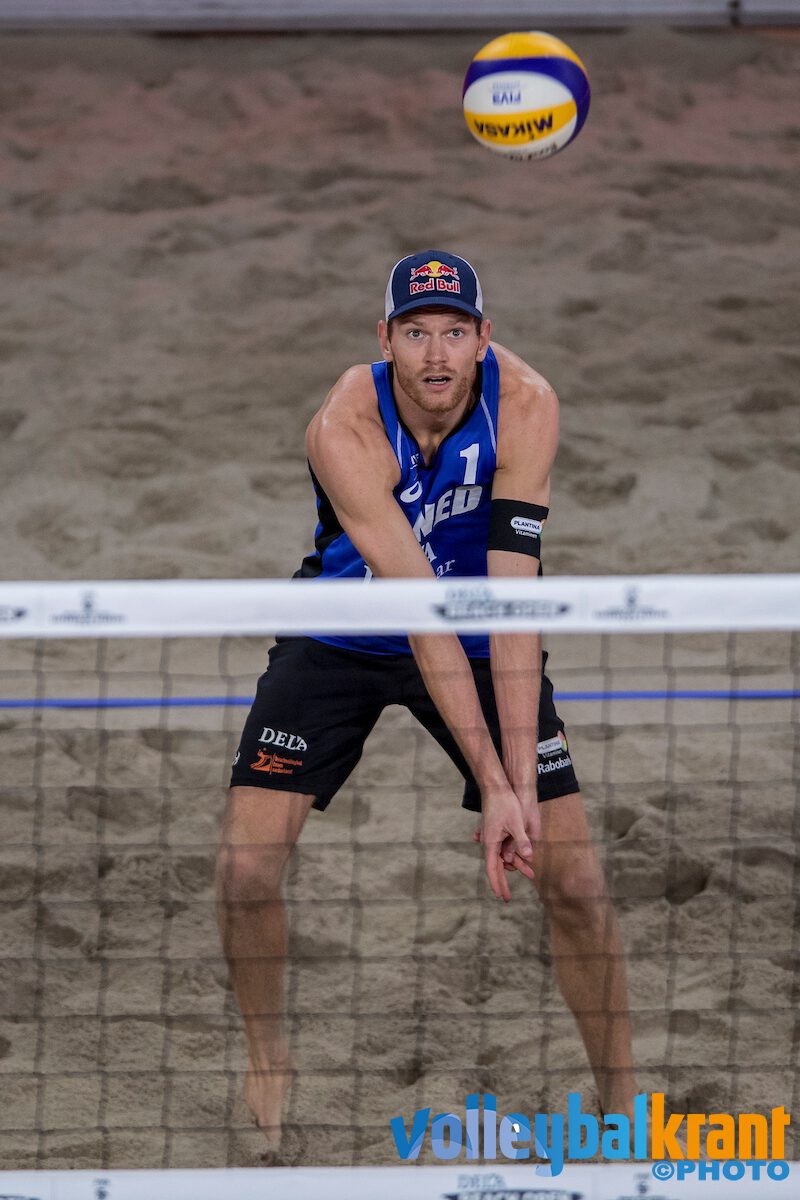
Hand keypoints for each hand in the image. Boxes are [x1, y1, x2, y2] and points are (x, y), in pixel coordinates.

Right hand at [476, 784, 534, 901]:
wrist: (495, 787)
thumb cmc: (505, 803)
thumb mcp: (516, 823)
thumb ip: (522, 841)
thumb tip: (529, 857)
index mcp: (491, 842)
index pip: (493, 869)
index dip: (497, 884)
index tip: (501, 896)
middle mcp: (489, 842)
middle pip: (496, 867)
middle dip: (502, 882)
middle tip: (507, 898)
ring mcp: (492, 837)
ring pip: (502, 858)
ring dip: (514, 866)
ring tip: (530, 874)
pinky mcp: (496, 831)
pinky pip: (503, 849)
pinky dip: (512, 856)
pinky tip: (520, 860)